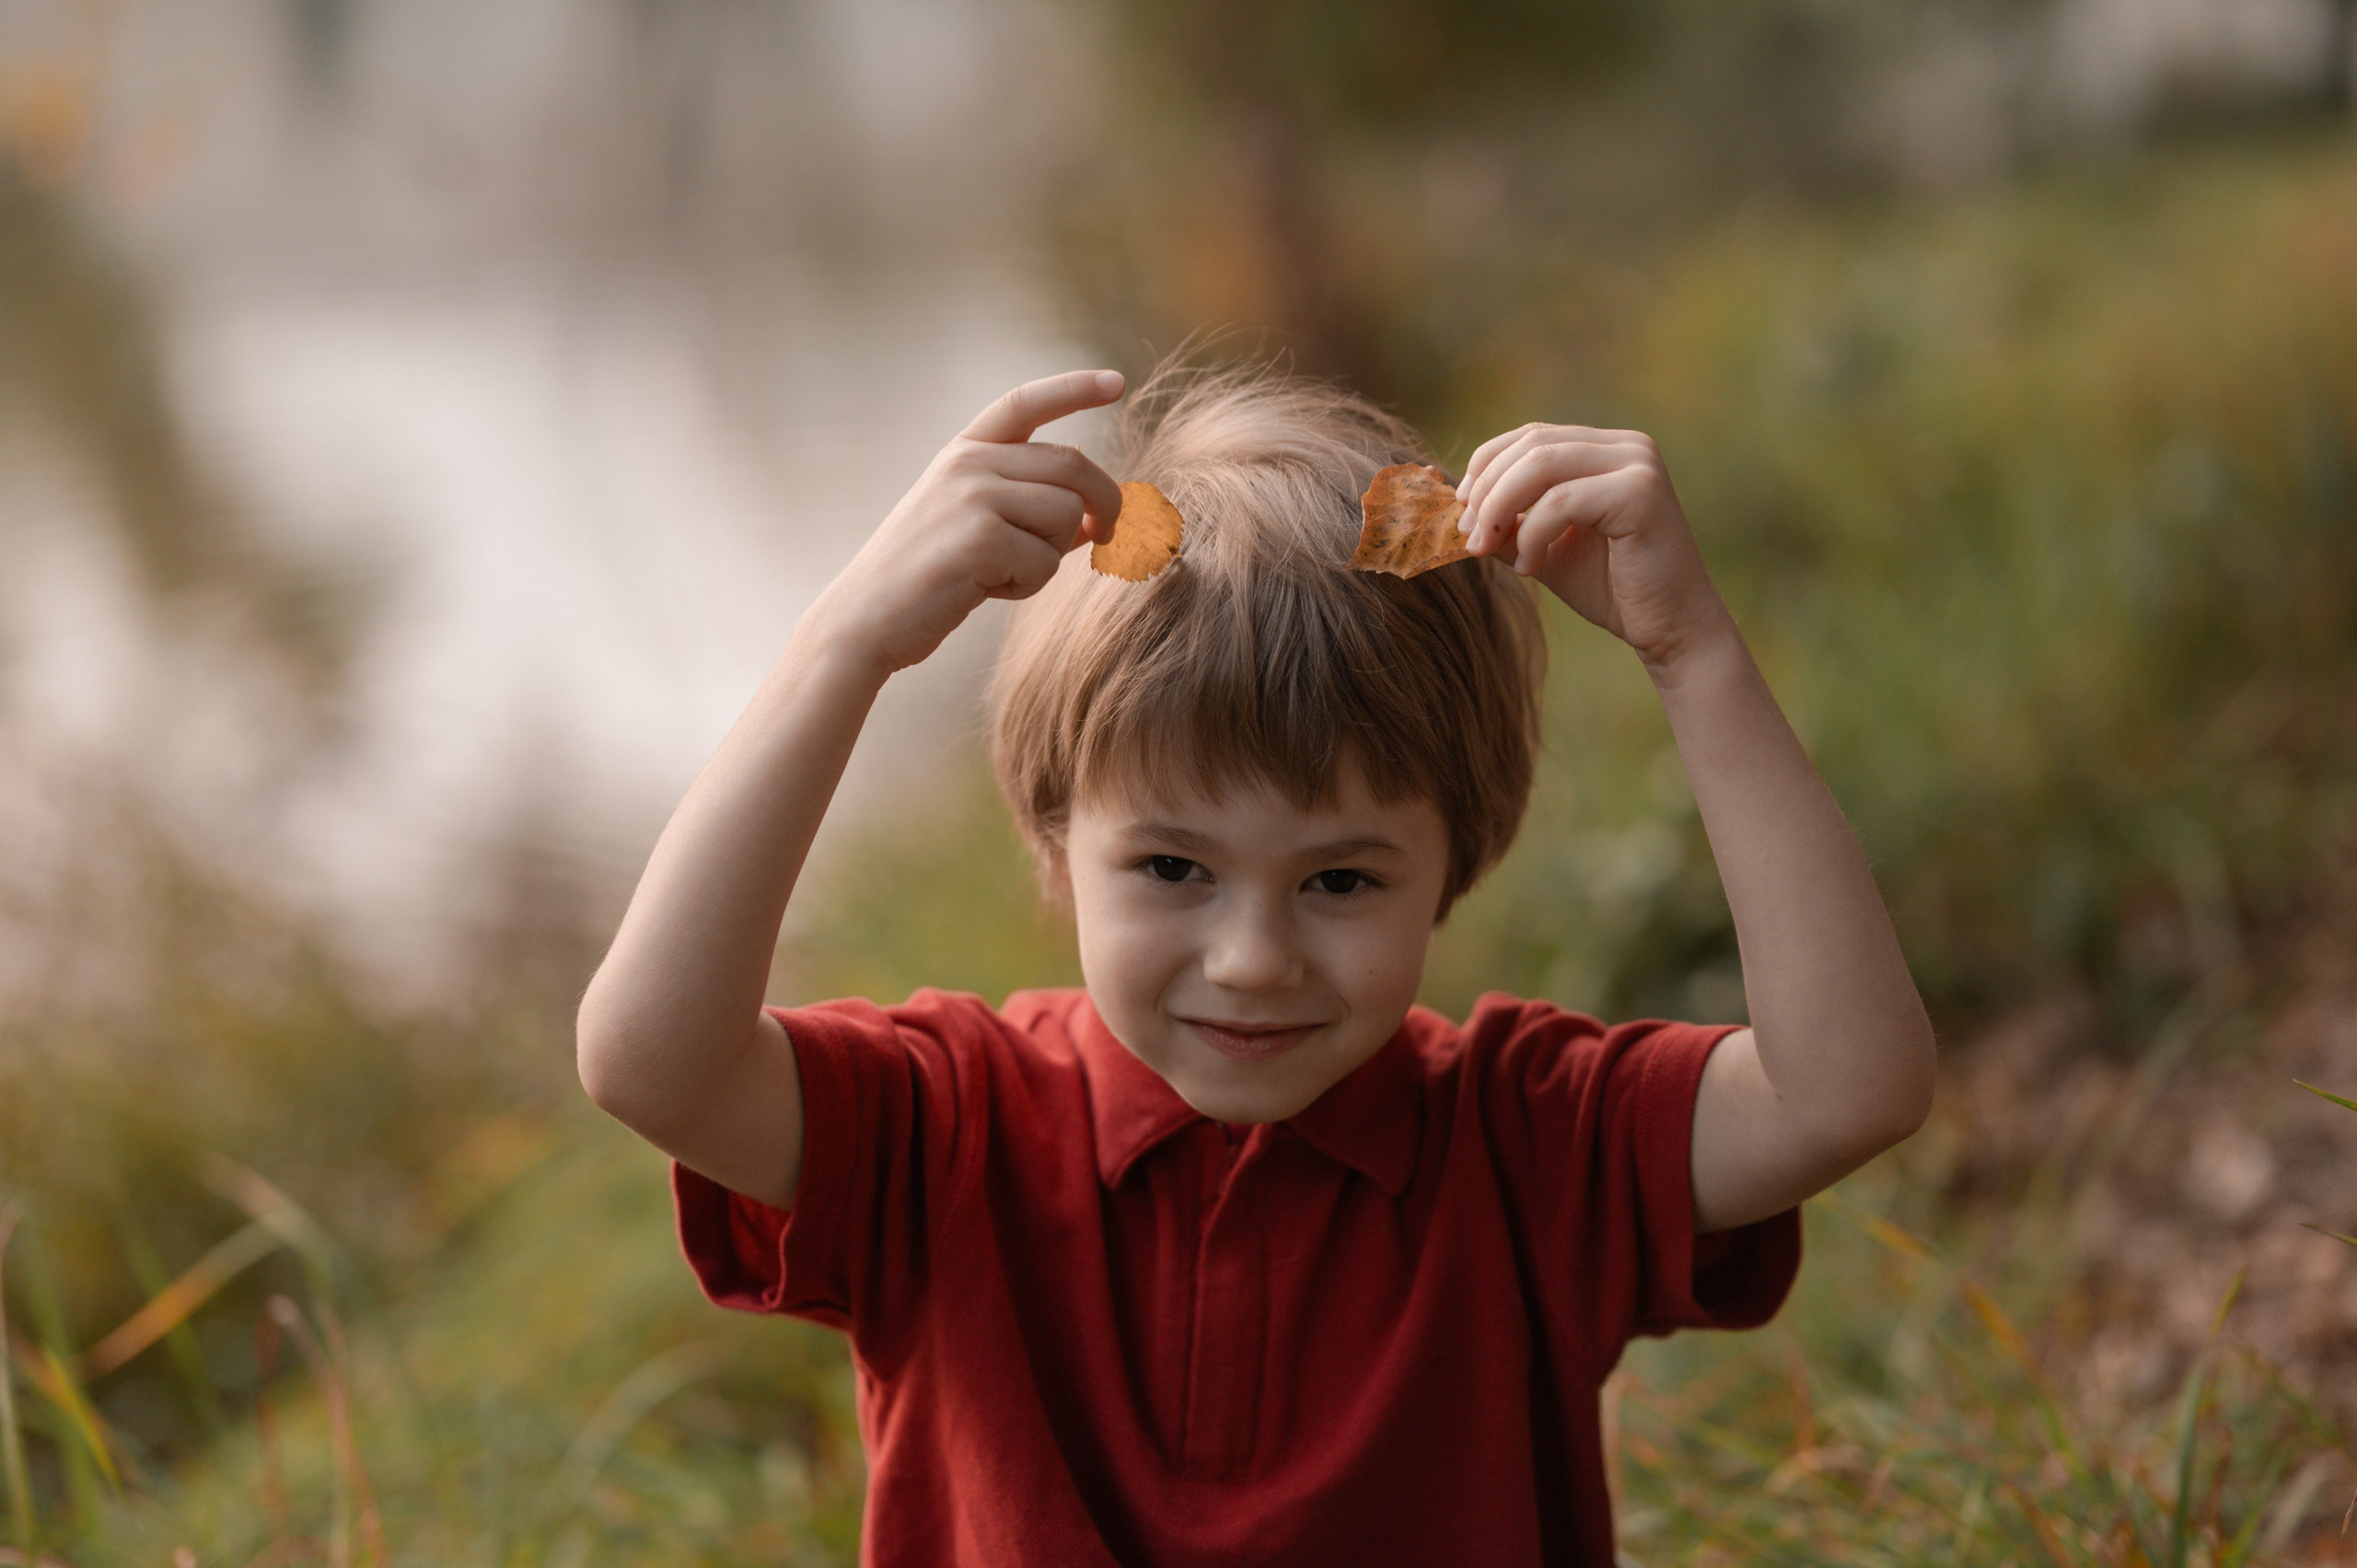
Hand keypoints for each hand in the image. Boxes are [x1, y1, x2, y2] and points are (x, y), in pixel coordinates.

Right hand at [809, 370, 1126, 674]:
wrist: (864, 619)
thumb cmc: (925, 578)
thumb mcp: (973, 524)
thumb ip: (1028, 503)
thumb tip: (1094, 495)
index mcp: (963, 451)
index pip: (1025, 403)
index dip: (1073, 388)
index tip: (1115, 382)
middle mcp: (968, 462)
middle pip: (1073, 465)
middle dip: (1107, 504)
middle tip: (1108, 536)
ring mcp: (973, 495)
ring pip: (1068, 515)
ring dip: (1052, 556)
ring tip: (1004, 572)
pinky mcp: (981, 537)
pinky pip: (1046, 562)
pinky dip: (1028, 586)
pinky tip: (984, 589)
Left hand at [1455, 423, 1730, 670]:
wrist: (1671, 631)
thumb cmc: (1612, 590)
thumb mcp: (1544, 548)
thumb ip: (1508, 523)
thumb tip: (1452, 508)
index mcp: (1607, 449)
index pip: (1530, 436)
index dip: (1485, 467)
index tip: (1460, 511)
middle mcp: (1627, 446)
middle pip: (1530, 445)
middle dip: (1486, 490)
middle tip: (1468, 536)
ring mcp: (1638, 465)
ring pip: (1540, 466)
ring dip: (1500, 508)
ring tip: (1487, 549)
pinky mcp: (1641, 493)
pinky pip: (1561, 502)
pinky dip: (1532, 534)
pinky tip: (1528, 567)